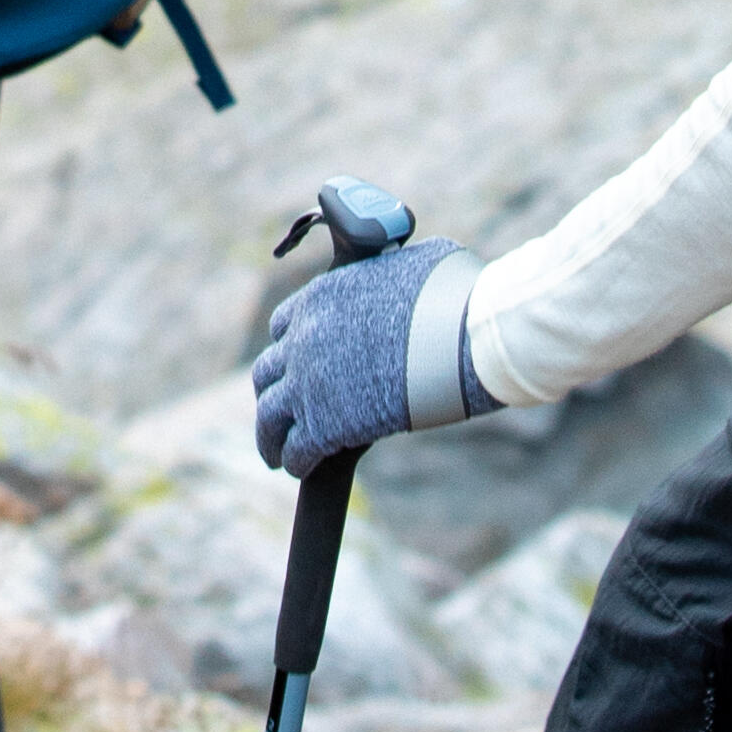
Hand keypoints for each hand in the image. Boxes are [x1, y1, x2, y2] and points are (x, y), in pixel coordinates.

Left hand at [249, 236, 484, 473]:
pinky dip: (296, 461)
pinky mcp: (324, 425)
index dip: (287, 348)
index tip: (292, 365)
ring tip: (276, 455)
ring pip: (270, 416)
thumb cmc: (456, 297)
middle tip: (278, 414)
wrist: (465, 336)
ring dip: (270, 437)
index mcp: (321, 297)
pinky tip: (301, 470)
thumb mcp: (413, 265)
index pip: (283, 325)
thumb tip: (406, 262)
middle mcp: (304, 339)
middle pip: (267, 373)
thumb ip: (392, 272)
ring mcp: (309, 383)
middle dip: (271, 393)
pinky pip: (296, 449)